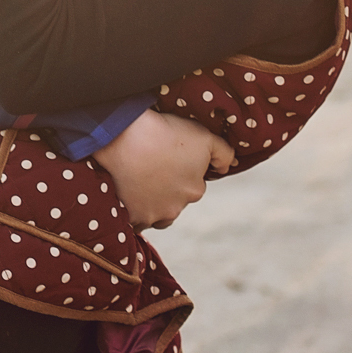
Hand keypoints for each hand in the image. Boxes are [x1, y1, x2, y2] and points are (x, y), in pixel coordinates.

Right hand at [91, 109, 237, 229]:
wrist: (123, 137)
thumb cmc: (163, 133)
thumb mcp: (203, 136)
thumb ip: (223, 153)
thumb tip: (228, 167)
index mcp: (195, 190)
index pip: (192, 183)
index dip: (181, 168)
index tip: (167, 155)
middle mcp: (177, 208)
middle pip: (174, 200)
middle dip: (167, 187)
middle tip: (152, 164)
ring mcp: (152, 216)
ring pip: (156, 213)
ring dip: (151, 202)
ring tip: (138, 179)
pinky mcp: (131, 218)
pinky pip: (135, 220)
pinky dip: (133, 210)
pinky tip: (127, 193)